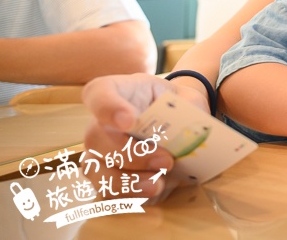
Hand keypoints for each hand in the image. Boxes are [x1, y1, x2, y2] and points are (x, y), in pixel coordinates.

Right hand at [82, 73, 209, 201]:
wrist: (176, 125)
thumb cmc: (175, 105)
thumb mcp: (186, 98)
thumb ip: (188, 108)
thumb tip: (190, 128)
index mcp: (119, 92)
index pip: (99, 93)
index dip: (108, 107)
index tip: (129, 121)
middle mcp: (100, 121)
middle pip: (96, 137)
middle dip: (130, 154)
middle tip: (165, 162)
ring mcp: (98, 151)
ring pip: (95, 169)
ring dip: (126, 181)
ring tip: (158, 185)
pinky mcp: (105, 176)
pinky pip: (105, 190)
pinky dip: (129, 195)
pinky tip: (152, 192)